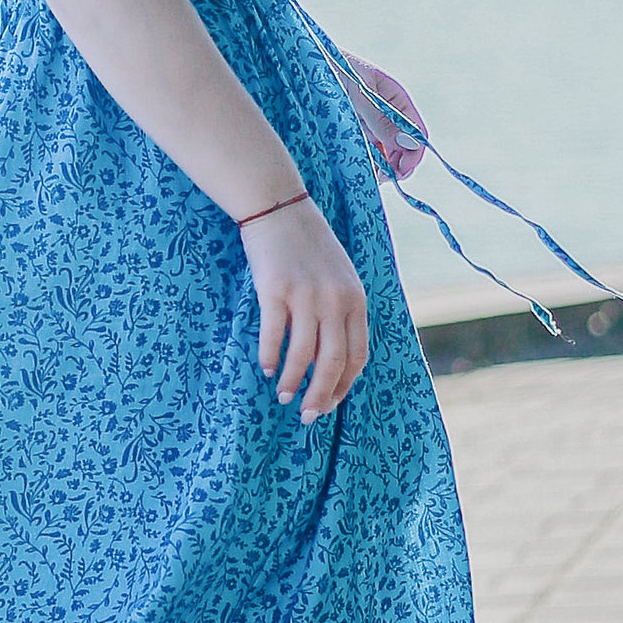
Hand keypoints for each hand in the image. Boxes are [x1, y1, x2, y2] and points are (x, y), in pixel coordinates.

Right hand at [238, 196, 369, 422]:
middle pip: (333, 363)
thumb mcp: (339, 276)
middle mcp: (335, 300)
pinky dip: (269, 357)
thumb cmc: (307, 244)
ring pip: (303, 355)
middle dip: (320, 395)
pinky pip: (274, 335)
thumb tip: (334, 357)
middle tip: (307, 416)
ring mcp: (305, 295)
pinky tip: (265, 368)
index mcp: (356, 299)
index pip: (357, 356)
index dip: (344, 386)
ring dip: (292, 382)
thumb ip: (342, 310)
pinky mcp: (275, 290)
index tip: (329, 403)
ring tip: (282, 396)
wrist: (279, 206)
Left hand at [343, 59, 427, 181]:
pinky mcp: (355, 130)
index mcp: (396, 99)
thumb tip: (410, 143)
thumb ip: (381, 118)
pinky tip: (361, 170)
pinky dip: (370, 164)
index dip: (414, 154)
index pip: (418, 132)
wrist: (303, 63)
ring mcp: (372, 122)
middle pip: (406, 147)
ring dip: (384, 168)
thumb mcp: (357, 93)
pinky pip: (370, 152)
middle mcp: (388, 112)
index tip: (400, 171)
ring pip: (388, 153)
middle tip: (382, 178)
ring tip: (370, 176)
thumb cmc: (332, 68)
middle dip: (399, 165)